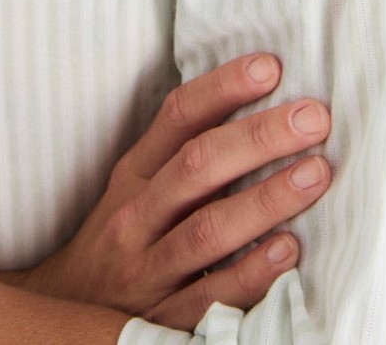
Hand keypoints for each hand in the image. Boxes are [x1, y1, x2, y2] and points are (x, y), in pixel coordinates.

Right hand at [0, 55, 330, 329]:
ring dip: (266, 199)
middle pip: (197, 166)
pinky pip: (211, 296)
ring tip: (316, 173)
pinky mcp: (164, 320)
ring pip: (207, 229)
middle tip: (314, 117)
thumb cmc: (124, 237)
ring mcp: (148, 269)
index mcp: (135, 174)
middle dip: (258, 137)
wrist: (69, 314)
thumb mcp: (138, 187)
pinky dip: (251, 273)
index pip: (178, 117)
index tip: (270, 66)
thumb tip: (261, 103)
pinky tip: (289, 251)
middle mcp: (137, 215)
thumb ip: (185, 152)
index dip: (223, 88)